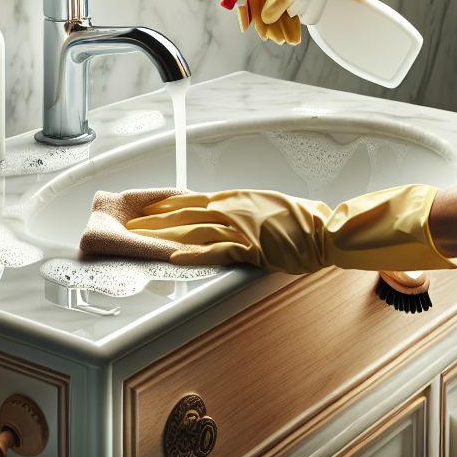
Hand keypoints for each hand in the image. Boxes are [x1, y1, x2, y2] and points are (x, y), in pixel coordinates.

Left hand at [125, 185, 455, 273]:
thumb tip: (226, 216)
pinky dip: (194, 255)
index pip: (193, 200)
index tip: (145, 208)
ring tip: (138, 240)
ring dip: (164, 235)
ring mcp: (241, 226)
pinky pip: (216, 251)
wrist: (327, 229)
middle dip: (155, 220)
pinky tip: (173, 258)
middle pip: (185, 213)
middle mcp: (234, 208)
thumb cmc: (304, 221)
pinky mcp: (251, 246)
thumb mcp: (269, 207)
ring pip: (193, 229)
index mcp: (238, 198)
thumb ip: (245, 210)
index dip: (166, 205)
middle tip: (129, 224)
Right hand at [238, 0, 422, 44]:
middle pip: (264, 5)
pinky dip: (290, 25)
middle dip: (268, 23)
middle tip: (273, 38)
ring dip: (280, 27)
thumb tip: (265, 18)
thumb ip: (278, 1)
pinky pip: (290, 13)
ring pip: (278, 11)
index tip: (248, 26)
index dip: (247, 9)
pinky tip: (293, 35)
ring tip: (286, 40)